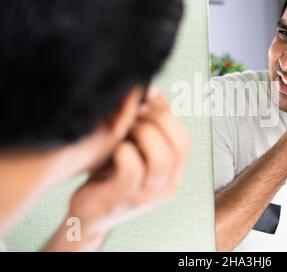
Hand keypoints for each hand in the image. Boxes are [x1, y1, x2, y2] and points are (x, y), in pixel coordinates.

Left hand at [46, 86, 190, 250]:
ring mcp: (148, 196)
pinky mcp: (124, 199)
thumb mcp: (135, 147)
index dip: (168, 115)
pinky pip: (133, 170)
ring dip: (142, 135)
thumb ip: (147, 121)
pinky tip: (114, 148)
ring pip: (161, 159)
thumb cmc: (111, 173)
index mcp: (174, 173)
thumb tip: (151, 86)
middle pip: (178, 147)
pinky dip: (124, 151)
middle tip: (134, 113)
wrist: (88, 213)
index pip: (185, 140)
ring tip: (125, 129)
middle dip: (156, 121)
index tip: (148, 98)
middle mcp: (167, 186)